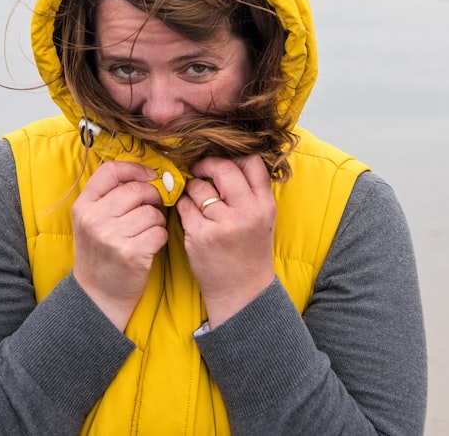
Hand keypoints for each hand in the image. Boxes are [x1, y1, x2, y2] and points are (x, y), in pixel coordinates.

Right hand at [72, 161, 168, 330]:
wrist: (97, 294)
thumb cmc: (100, 253)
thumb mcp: (91, 221)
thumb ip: (110, 197)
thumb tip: (148, 175)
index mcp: (83, 206)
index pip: (110, 171)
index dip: (135, 169)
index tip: (149, 176)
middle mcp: (94, 219)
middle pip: (136, 190)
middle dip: (153, 196)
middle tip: (154, 206)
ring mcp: (112, 237)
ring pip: (152, 212)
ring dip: (157, 220)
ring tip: (148, 230)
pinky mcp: (132, 253)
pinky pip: (159, 232)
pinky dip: (161, 236)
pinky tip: (151, 244)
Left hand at [178, 154, 276, 327]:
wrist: (242, 290)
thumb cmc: (250, 250)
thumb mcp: (263, 218)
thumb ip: (252, 190)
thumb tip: (229, 158)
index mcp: (264, 205)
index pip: (252, 162)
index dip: (234, 157)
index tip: (223, 163)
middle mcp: (246, 212)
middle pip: (223, 168)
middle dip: (207, 165)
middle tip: (200, 170)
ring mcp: (222, 224)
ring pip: (198, 186)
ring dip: (193, 189)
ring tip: (198, 202)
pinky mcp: (200, 235)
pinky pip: (184, 205)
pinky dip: (183, 206)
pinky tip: (191, 216)